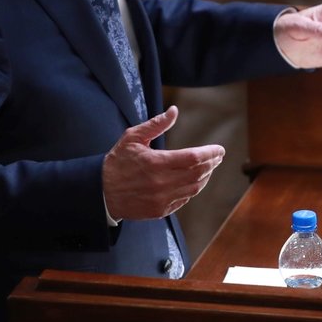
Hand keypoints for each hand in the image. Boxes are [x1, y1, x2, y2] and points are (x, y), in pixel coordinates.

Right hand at [102, 106, 223, 221]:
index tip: (219, 149)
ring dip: (205, 176)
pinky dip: (192, 188)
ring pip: (194, 188)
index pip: (193, 158)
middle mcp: (162, 183)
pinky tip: (194, 181)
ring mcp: (162, 199)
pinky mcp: (160, 210)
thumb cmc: (117, 161)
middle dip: (211, 164)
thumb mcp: (132, 137)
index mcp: (156, 163)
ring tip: (209, 167)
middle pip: (198, 173)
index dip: (210, 153)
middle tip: (217, 156)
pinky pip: (184, 199)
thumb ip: (156, 125)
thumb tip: (174, 111)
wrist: (102, 192)